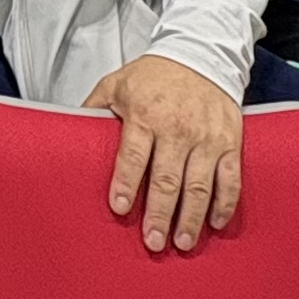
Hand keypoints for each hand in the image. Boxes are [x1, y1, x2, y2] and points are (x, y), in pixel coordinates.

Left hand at [83, 53, 244, 253]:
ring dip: (191, 218)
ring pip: (200, 185)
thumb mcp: (116, 84)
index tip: (119, 208)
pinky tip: (214, 223)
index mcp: (145, 115)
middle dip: (159, 214)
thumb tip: (67, 134)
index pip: (133, 155)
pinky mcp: (230, 141)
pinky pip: (231, 179)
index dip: (125, 183)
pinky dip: (224, 204)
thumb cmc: (153, 76)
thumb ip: (94, 109)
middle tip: (152, 243)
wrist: (200, 55)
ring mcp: (207, 137)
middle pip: (167, 179)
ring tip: (182, 243)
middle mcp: (177, 128)